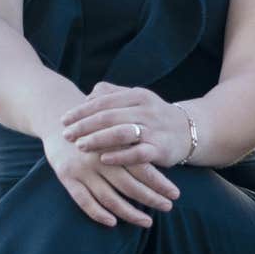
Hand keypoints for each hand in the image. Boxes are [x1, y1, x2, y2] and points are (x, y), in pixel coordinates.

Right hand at [41, 129, 178, 227]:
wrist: (57, 117)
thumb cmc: (96, 126)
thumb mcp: (115, 127)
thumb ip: (134, 143)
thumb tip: (161, 161)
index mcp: (116, 144)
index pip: (142, 167)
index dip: (160, 183)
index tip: (175, 194)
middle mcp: (100, 157)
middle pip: (129, 184)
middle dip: (151, 198)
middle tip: (168, 207)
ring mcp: (82, 168)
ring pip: (109, 197)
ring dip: (129, 212)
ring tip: (147, 221)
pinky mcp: (66, 176)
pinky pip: (83, 200)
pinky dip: (98, 213)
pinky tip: (113, 222)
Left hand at [60, 82, 192, 167]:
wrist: (190, 131)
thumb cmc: (154, 116)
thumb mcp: (137, 100)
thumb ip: (112, 95)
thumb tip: (87, 97)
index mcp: (138, 96)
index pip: (104, 100)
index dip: (82, 110)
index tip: (64, 120)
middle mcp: (146, 110)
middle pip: (109, 116)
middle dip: (85, 126)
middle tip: (66, 135)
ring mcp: (154, 129)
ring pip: (122, 133)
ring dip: (98, 139)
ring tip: (80, 146)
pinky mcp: (161, 149)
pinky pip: (138, 153)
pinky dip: (120, 156)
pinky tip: (103, 159)